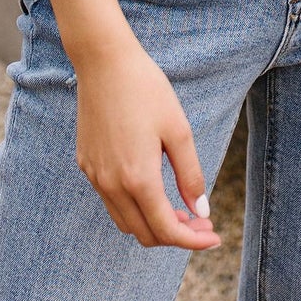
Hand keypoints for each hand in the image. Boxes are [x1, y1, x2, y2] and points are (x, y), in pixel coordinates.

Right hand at [72, 27, 219, 250]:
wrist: (103, 60)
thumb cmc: (146, 90)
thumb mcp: (178, 130)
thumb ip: (190, 175)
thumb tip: (200, 211)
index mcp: (138, 178)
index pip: (167, 230)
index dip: (193, 240)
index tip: (214, 236)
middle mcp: (112, 185)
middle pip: (145, 234)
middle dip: (175, 234)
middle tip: (200, 220)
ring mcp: (95, 176)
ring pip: (125, 221)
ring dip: (152, 223)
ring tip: (177, 207)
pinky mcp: (86, 163)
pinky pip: (110, 200)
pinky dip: (133, 206)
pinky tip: (150, 186)